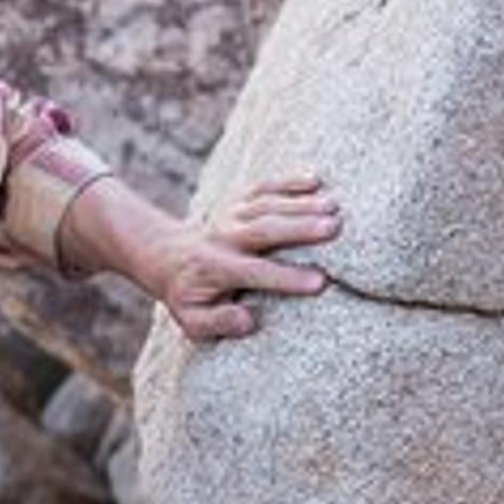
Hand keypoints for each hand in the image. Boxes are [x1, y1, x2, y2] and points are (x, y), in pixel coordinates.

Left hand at [155, 174, 342, 340]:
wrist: (170, 257)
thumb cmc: (191, 295)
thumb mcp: (194, 320)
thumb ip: (217, 323)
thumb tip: (248, 320)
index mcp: (215, 268)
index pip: (254, 272)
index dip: (286, 277)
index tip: (320, 283)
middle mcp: (224, 236)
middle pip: (264, 230)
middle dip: (299, 228)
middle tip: (334, 228)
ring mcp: (231, 214)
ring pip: (267, 205)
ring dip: (301, 204)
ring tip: (334, 206)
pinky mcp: (239, 198)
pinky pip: (264, 186)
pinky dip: (289, 181)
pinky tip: (316, 179)